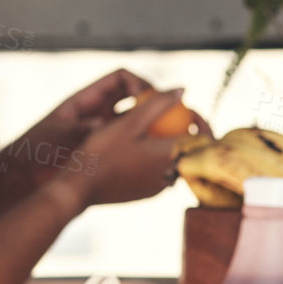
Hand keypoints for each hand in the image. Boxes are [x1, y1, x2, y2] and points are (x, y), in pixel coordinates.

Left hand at [0, 70, 159, 209]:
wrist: (21, 177)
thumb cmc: (36, 152)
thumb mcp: (65, 136)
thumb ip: (92, 128)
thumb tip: (116, 124)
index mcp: (86, 100)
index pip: (121, 78)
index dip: (140, 83)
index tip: (151, 98)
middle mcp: (96, 112)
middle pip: (134, 97)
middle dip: (155, 102)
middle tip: (173, 116)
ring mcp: (101, 132)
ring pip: (136, 122)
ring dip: (152, 125)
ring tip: (172, 136)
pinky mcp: (103, 152)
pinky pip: (129, 144)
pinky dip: (144, 146)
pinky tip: (156, 158)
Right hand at [49, 86, 188, 208]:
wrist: (79, 188)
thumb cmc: (103, 152)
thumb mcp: (129, 122)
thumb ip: (158, 104)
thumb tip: (183, 90)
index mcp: (171, 156)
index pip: (203, 139)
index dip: (202, 122)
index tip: (191, 111)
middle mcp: (169, 176)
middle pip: (189, 151)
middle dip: (185, 132)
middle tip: (171, 117)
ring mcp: (157, 188)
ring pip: (173, 163)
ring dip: (169, 147)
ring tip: (152, 131)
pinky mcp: (144, 194)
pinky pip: (158, 173)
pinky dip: (155, 159)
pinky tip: (136, 148)